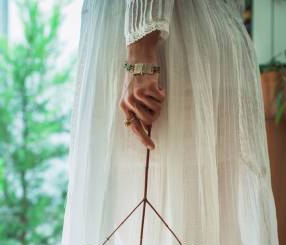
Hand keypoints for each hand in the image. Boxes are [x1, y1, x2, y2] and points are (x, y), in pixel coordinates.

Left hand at [119, 31, 164, 149]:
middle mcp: (129, 102)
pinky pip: (161, 99)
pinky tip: (156, 85)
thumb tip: (146, 126)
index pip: (134, 127)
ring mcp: (138, 95)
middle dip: (155, 114)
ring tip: (153, 92)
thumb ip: (137, 111)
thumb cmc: (137, 78)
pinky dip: (162, 93)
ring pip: (157, 110)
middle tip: (154, 103)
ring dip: (158, 102)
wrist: (139, 57)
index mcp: (124, 106)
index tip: (151, 146)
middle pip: (149, 120)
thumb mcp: (132, 96)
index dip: (143, 138)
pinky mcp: (148, 88)